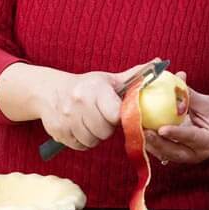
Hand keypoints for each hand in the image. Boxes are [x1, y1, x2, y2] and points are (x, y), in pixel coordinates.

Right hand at [35, 63, 149, 151]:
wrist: (48, 91)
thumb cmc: (86, 86)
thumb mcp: (108, 79)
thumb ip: (135, 76)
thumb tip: (159, 63)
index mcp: (95, 89)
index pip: (115, 114)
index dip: (119, 117)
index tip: (117, 112)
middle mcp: (78, 103)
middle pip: (104, 131)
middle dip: (107, 128)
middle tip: (103, 118)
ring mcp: (66, 119)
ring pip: (92, 141)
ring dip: (95, 136)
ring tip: (92, 122)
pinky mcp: (58, 132)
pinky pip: (80, 146)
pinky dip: (83, 141)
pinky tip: (81, 128)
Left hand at [144, 73, 208, 164]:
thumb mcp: (207, 103)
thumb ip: (191, 95)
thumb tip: (177, 78)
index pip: (191, 137)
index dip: (176, 133)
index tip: (161, 129)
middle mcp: (198, 154)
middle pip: (175, 152)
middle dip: (158, 143)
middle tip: (144, 132)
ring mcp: (188, 157)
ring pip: (167, 154)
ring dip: (151, 144)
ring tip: (138, 132)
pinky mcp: (179, 155)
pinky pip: (163, 152)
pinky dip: (152, 144)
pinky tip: (139, 134)